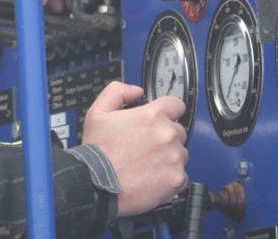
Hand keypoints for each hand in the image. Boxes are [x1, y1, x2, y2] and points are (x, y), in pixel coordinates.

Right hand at [82, 82, 187, 216]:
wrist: (96, 185)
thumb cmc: (98, 153)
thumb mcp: (97, 112)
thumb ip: (117, 92)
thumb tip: (136, 91)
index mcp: (152, 116)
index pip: (176, 105)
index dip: (167, 111)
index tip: (160, 120)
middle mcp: (167, 135)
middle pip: (178, 131)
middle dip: (164, 137)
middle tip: (146, 147)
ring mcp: (174, 158)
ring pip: (180, 154)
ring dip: (168, 157)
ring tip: (146, 164)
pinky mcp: (176, 179)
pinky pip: (181, 176)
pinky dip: (170, 178)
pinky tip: (152, 178)